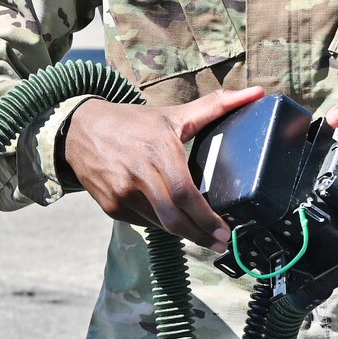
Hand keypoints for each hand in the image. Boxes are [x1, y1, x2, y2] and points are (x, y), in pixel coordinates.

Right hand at [61, 86, 266, 249]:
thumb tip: (258, 93)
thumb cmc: (132, 122)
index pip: (186, 194)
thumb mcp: (173, 114)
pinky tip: (167, 217)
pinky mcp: (110, 206)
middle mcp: (139, 175)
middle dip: (200, 236)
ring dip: (182, 231)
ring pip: (160, 224)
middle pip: (174, 218)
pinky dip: (159, 223)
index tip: (224, 233)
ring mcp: (122, 193)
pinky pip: (143, 222)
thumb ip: (216, 105)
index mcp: (159, 151)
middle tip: (219, 244)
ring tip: (198, 232)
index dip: (206, 218)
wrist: (80, 130)